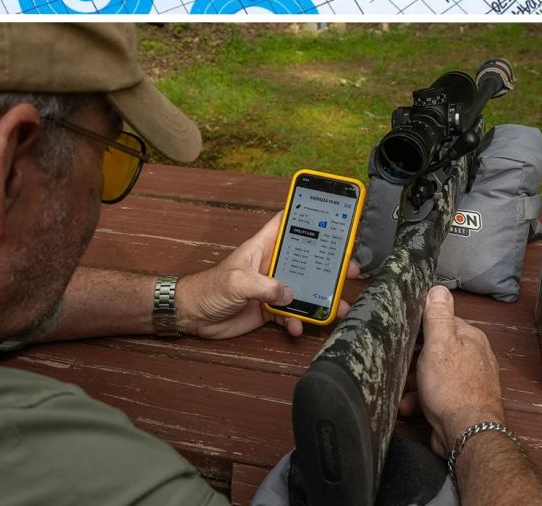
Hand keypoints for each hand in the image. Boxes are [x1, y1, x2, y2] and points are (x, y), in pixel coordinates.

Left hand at [174, 213, 357, 339]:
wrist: (192, 316)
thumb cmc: (209, 288)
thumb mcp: (238, 282)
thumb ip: (266, 286)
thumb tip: (291, 294)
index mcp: (263, 247)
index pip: (287, 223)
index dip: (306, 215)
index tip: (331, 214)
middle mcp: (272, 264)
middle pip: (306, 260)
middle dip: (328, 265)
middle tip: (349, 269)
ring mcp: (272, 287)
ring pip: (303, 289)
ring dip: (320, 298)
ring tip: (338, 306)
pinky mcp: (269, 308)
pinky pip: (291, 313)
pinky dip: (298, 321)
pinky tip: (298, 327)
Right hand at [399, 286, 504, 454]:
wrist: (466, 434)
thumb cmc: (454, 387)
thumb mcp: (440, 345)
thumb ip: (438, 317)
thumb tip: (439, 289)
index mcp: (471, 338)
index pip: (443, 324)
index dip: (422, 329)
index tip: (404, 336)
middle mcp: (473, 358)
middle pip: (435, 352)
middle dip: (414, 362)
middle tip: (399, 369)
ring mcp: (467, 382)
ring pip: (432, 376)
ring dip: (413, 385)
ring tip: (403, 394)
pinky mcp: (459, 404)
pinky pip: (435, 397)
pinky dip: (420, 402)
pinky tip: (410, 408)